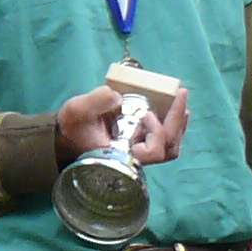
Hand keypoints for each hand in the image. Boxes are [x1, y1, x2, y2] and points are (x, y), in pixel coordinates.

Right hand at [57, 80, 189, 164]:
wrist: (69, 136)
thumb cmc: (73, 127)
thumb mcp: (77, 111)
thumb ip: (96, 101)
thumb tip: (118, 95)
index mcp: (123, 154)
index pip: (153, 152)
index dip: (157, 132)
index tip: (145, 112)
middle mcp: (136, 156)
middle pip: (168, 149)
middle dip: (177, 121)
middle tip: (181, 94)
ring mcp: (141, 151)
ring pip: (171, 146)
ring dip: (179, 124)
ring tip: (182, 101)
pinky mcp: (142, 143)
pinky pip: (166, 140)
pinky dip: (174, 124)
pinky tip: (176, 108)